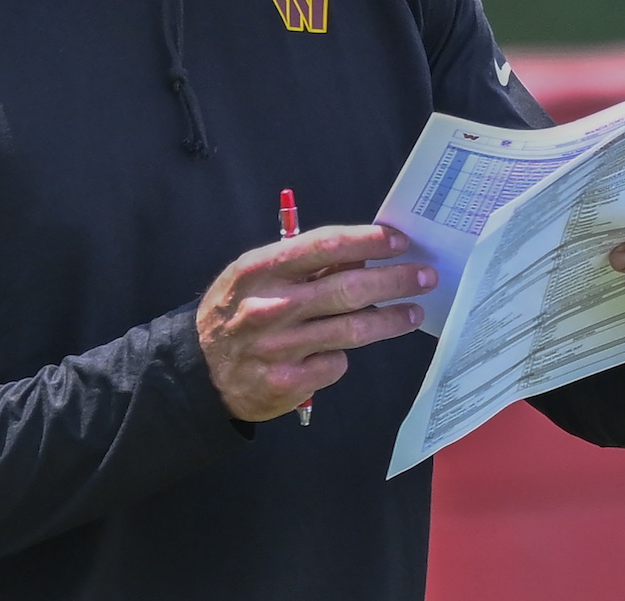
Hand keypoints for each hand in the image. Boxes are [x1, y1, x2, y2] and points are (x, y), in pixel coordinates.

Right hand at [197, 225, 434, 421]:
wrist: (199, 370)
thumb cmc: (236, 311)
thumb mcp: (257, 275)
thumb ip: (303, 265)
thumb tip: (361, 254)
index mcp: (260, 269)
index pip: (325, 245)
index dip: (368, 240)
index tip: (400, 241)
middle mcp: (270, 306)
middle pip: (349, 288)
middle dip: (395, 280)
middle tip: (425, 276)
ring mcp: (279, 347)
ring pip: (353, 330)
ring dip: (391, 319)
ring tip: (413, 312)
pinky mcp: (288, 382)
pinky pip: (335, 364)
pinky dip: (344, 355)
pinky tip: (344, 350)